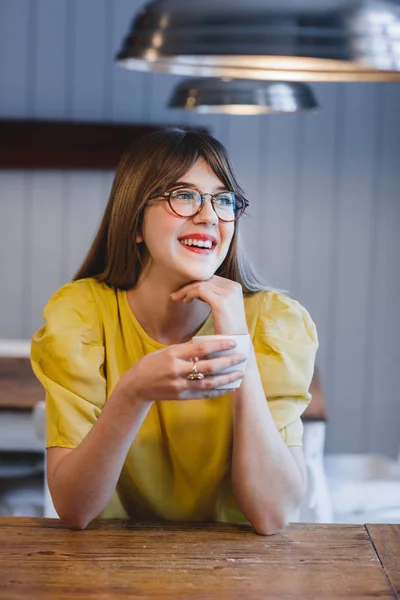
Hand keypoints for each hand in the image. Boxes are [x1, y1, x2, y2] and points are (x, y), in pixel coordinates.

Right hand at [116, 338, 246, 402]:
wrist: (137, 386)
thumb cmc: (152, 364)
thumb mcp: (167, 351)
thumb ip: (186, 349)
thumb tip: (208, 344)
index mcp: (174, 354)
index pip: (202, 348)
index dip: (220, 345)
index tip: (234, 342)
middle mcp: (177, 370)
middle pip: (209, 366)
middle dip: (229, 362)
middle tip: (243, 357)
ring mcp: (179, 385)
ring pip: (209, 382)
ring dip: (227, 378)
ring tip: (240, 373)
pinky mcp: (181, 396)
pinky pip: (204, 393)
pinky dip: (218, 390)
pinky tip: (229, 387)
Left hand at [170, 275, 247, 334]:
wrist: (236, 343)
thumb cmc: (227, 327)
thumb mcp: (222, 306)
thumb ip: (214, 294)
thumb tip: (196, 287)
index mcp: (235, 286)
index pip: (210, 278)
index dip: (195, 282)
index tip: (183, 291)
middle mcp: (233, 286)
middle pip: (205, 279)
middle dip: (188, 285)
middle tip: (175, 295)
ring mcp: (228, 293)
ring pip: (200, 284)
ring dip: (186, 290)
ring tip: (178, 299)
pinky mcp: (221, 302)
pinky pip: (200, 291)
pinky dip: (190, 294)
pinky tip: (186, 301)